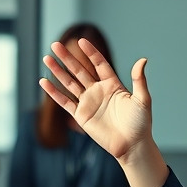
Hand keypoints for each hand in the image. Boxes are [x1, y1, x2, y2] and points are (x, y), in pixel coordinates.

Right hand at [39, 39, 152, 164]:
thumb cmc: (140, 123)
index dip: (90, 53)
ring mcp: (88, 102)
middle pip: (79, 70)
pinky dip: (54, 92)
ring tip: (47, 58)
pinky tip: (44, 81)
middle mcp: (98, 91)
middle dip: (67, 57)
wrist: (131, 145)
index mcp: (112, 84)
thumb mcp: (143, 99)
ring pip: (69, 83)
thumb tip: (142, 60)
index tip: (81, 41)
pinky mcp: (81, 115)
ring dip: (58, 71)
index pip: (99, 64)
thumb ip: (139, 80)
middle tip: (56, 44)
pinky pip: (64, 101)